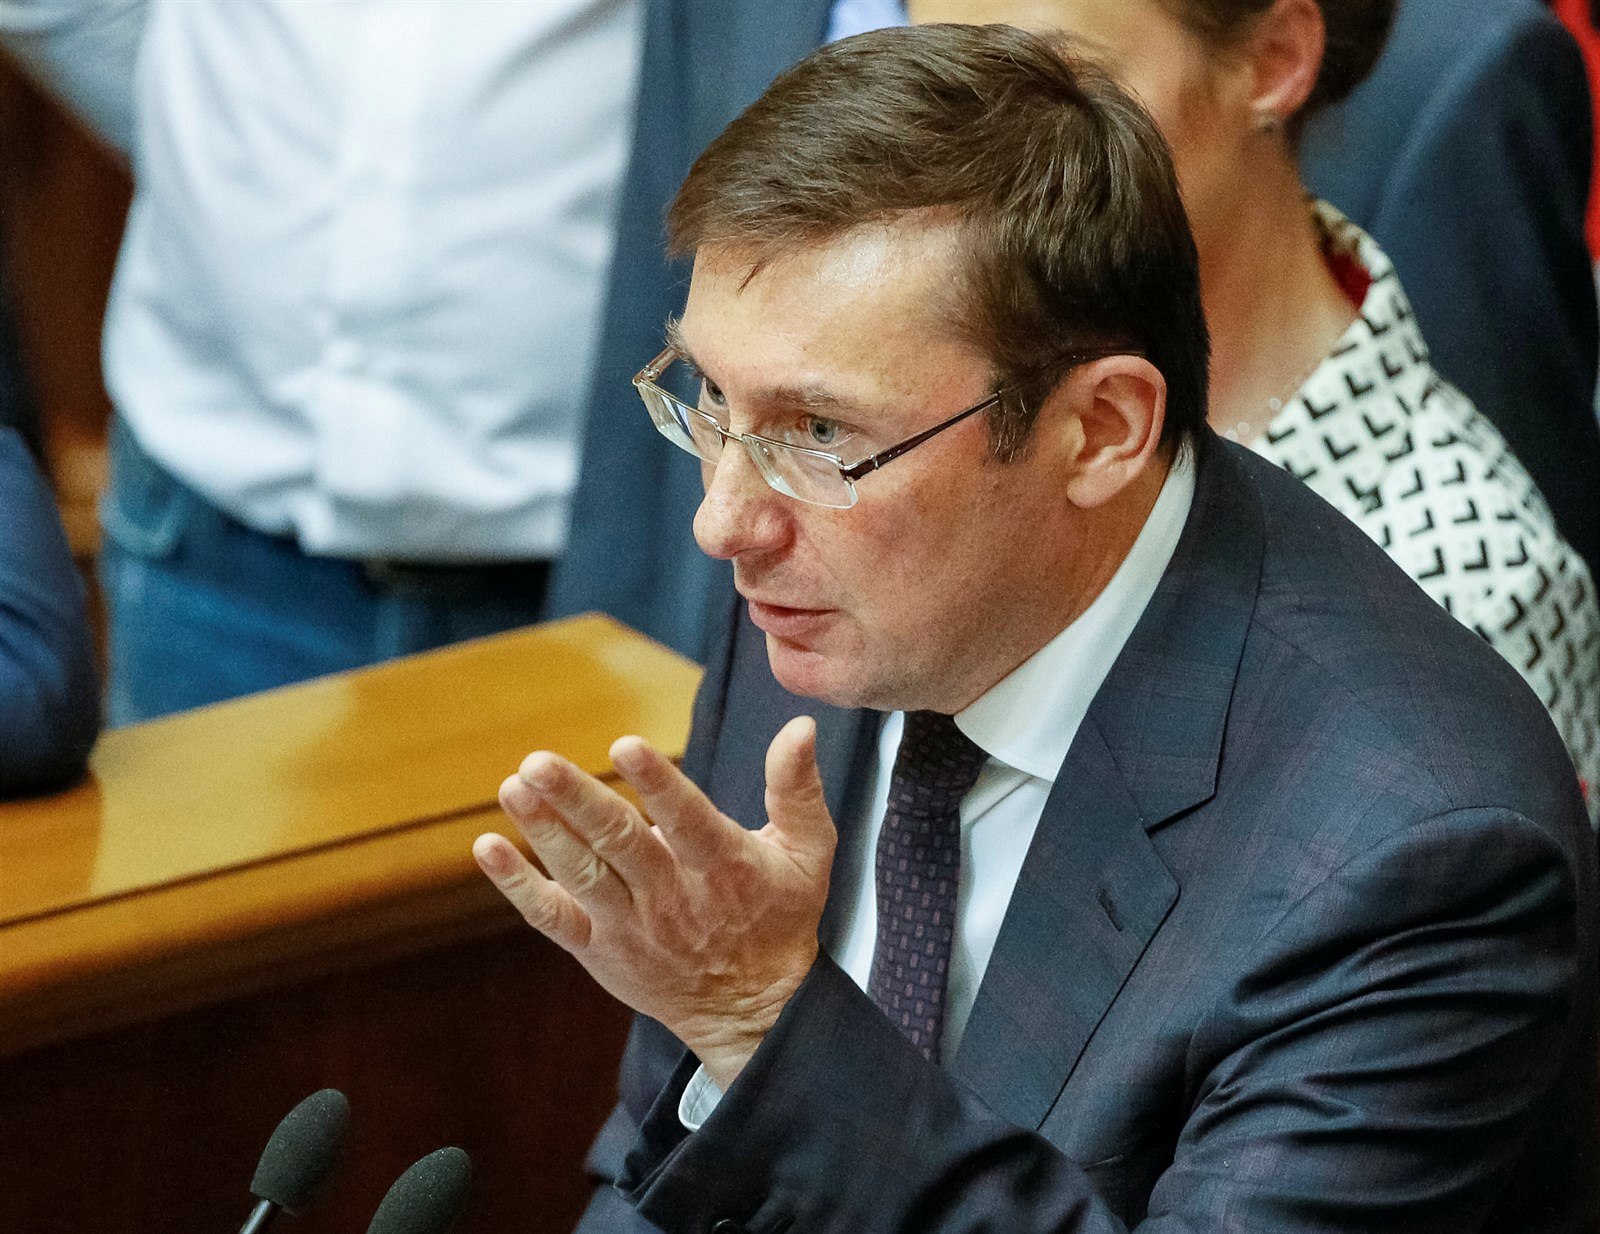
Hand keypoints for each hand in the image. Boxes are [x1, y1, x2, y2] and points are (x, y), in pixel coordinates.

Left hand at [473, 716, 835, 1088]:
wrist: (752, 1009)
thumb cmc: (780, 915)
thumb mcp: (808, 851)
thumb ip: (796, 787)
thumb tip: (801, 725)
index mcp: (724, 867)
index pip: (687, 819)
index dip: (658, 782)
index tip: (625, 744)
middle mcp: (673, 897)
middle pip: (620, 843)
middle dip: (577, 801)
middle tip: (538, 762)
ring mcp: (631, 926)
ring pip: (581, 874)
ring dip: (543, 831)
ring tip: (513, 787)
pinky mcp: (599, 948)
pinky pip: (552, 916)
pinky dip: (518, 885)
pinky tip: (489, 847)